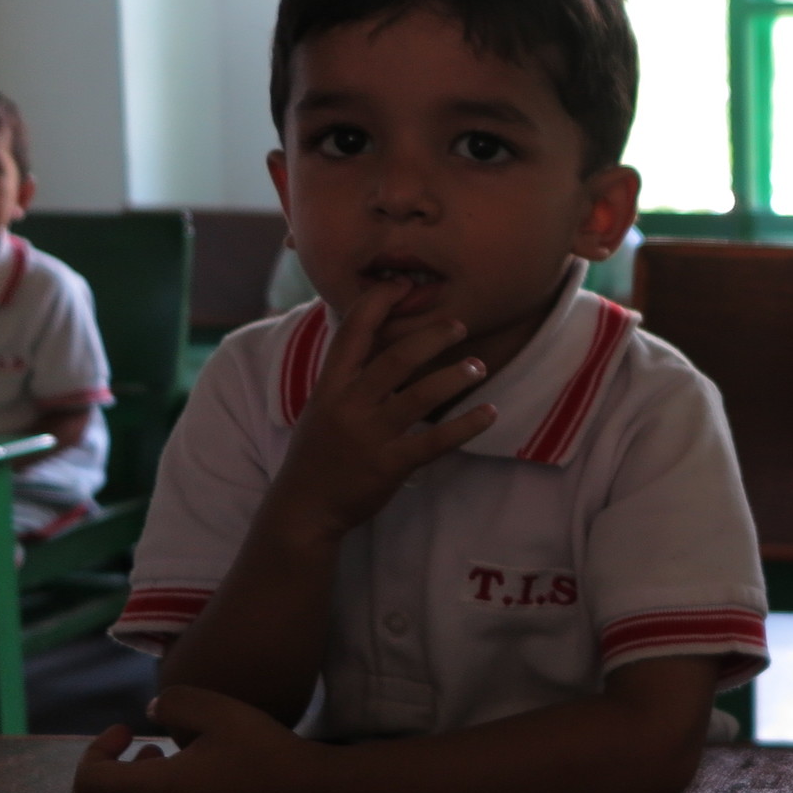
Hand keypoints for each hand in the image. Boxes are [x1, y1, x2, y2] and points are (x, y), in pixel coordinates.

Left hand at [72, 687, 331, 792]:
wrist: (304, 792)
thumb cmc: (263, 749)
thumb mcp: (220, 710)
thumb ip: (174, 703)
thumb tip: (149, 714)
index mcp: (158, 789)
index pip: (90, 782)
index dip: (95, 750)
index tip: (126, 728)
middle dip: (89, 779)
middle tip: (120, 749)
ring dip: (113, 790)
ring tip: (150, 755)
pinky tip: (174, 769)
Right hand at [271, 279, 497, 543]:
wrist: (304, 508)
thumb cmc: (319, 451)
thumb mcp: (323, 405)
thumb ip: (348, 373)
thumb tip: (376, 332)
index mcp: (329, 386)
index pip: (352, 333)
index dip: (378, 303)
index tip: (403, 283)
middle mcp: (348, 406)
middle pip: (395, 359)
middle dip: (431, 337)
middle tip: (460, 324)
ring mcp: (369, 436)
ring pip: (420, 396)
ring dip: (455, 376)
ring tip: (478, 366)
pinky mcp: (389, 465)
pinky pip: (435, 440)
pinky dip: (466, 425)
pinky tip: (489, 412)